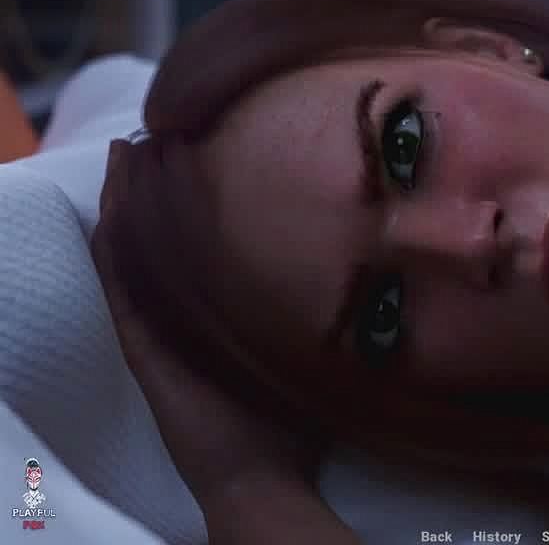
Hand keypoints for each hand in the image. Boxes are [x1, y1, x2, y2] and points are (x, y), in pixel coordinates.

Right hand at [92, 140, 325, 505]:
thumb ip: (327, 310)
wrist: (263, 472)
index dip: (197, 203)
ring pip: (133, 253)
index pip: (201, 248)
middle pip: (160, 241)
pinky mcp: (144, 345)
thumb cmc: (295, 418)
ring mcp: (158, 329)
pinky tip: (112, 211)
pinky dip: (114, 247)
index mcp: (219, 316)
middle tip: (154, 139)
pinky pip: (122, 285)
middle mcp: (184, 316)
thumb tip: (375, 264)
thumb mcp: (311, 346)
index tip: (209, 153)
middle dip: (156, 191)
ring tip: (126, 156)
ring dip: (126, 204)